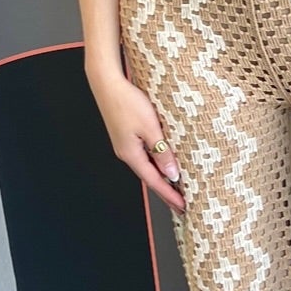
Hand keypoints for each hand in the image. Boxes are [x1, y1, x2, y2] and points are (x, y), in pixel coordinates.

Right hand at [89, 66, 185, 211]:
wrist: (107, 83)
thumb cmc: (127, 102)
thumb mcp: (150, 128)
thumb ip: (162, 152)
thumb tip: (172, 174)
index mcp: (131, 154)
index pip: (154, 181)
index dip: (169, 195)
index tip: (182, 207)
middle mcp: (126, 153)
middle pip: (150, 178)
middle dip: (166, 192)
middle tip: (181, 204)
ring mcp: (125, 145)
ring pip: (147, 167)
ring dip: (161, 178)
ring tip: (177, 188)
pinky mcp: (126, 136)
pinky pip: (144, 156)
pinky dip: (156, 164)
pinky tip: (163, 164)